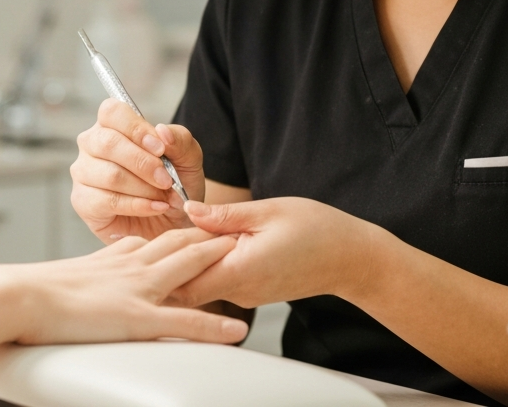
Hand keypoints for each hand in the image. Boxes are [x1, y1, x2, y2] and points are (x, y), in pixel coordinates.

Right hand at [11, 227, 247, 344]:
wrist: (19, 298)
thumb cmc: (32, 291)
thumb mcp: (70, 275)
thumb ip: (92, 271)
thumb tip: (100, 269)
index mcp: (116, 257)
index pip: (157, 239)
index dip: (183, 232)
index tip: (202, 227)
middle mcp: (133, 266)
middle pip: (181, 244)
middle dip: (211, 236)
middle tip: (237, 231)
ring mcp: (139, 289)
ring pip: (190, 269)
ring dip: (220, 262)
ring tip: (248, 258)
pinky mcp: (138, 317)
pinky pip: (185, 322)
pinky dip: (214, 326)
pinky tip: (236, 330)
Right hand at [71, 99, 206, 241]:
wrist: (173, 220)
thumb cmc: (175, 183)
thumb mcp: (188, 158)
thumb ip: (179, 140)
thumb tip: (161, 131)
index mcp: (113, 125)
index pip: (112, 111)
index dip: (136, 128)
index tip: (160, 148)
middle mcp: (92, 145)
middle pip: (108, 143)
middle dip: (143, 163)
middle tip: (167, 180)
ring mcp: (83, 173)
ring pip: (110, 175)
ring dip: (144, 188)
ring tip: (164, 197)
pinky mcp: (83, 201)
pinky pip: (107, 201)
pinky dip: (138, 206)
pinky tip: (155, 208)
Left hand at [170, 197, 376, 308]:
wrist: (349, 257)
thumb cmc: (316, 229)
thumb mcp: (268, 210)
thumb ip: (225, 215)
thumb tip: (189, 210)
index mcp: (241, 270)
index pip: (184, 280)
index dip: (166, 261)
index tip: (158, 237)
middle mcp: (240, 291)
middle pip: (186, 289)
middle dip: (171, 266)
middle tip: (160, 238)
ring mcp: (246, 296)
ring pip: (201, 288)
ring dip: (188, 265)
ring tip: (179, 236)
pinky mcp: (252, 293)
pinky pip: (219, 284)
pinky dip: (206, 267)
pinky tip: (204, 245)